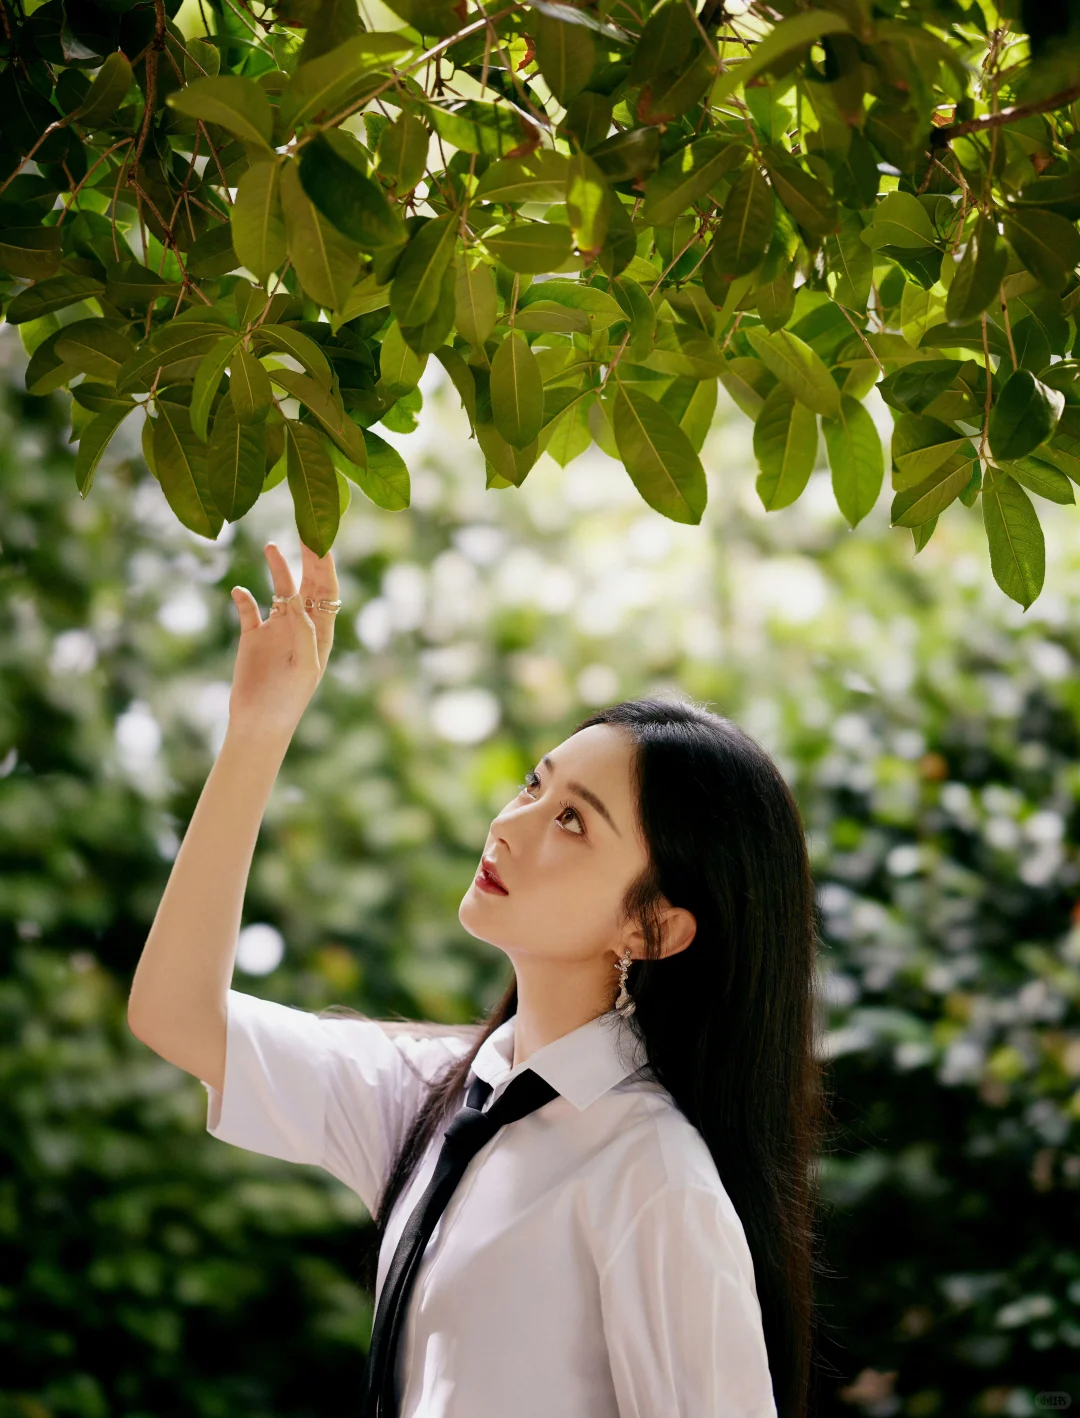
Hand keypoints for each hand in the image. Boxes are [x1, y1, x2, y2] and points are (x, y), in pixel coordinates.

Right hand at [227, 541, 339, 738]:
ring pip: (279, 590)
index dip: (326, 565)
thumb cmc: (289, 701)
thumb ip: (302, 632)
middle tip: (303, 529)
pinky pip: (248, 610)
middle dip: (307, 557)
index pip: (328, 590)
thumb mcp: (303, 667)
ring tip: (271, 546)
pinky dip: (244, 598)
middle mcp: (301, 625)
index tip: (322, 540)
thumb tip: (295, 597)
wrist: (260, 724)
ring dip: (277, 568)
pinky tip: (239, 591)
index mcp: (321, 632)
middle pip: (307, 583)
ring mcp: (276, 629)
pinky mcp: (252, 638)